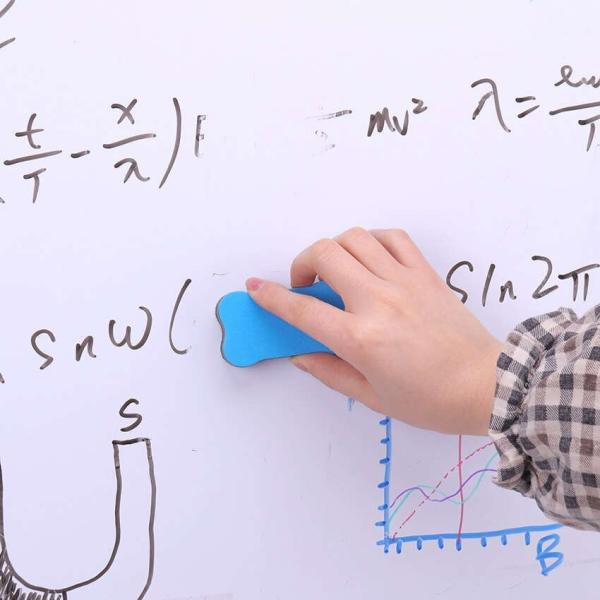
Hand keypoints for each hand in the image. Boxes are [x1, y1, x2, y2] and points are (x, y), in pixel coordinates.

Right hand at [246, 227, 502, 434]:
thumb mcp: (372, 396)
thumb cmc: (431, 400)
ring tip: (336, 271)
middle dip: (301, 264)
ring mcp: (403, 282)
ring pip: (354, 238)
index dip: (272, 297)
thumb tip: (300, 353)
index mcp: (361, 338)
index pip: (302, 309)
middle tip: (304, 284)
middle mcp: (378, 301)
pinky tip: (368, 259)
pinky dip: (371, 241)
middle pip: (324, 255)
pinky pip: (392, 238)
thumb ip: (329, 371)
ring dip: (334, 249)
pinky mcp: (425, 273)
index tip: (256, 288)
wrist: (487, 385)